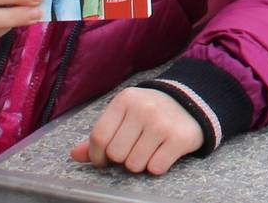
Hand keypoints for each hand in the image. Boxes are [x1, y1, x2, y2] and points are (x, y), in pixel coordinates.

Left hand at [70, 88, 203, 174]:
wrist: (192, 101)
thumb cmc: (151, 111)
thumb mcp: (125, 115)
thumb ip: (101, 134)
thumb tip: (75, 155)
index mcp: (125, 100)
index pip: (99, 136)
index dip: (97, 154)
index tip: (104, 158)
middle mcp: (143, 109)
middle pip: (116, 154)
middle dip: (122, 158)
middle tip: (133, 148)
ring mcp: (162, 123)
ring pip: (134, 164)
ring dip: (139, 163)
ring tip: (149, 149)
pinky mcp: (179, 138)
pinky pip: (155, 168)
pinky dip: (157, 166)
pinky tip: (162, 151)